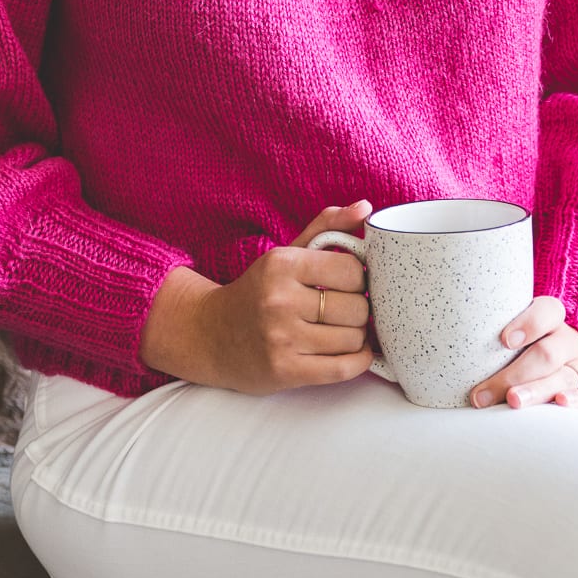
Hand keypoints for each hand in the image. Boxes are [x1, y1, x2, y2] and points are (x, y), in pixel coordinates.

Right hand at [193, 200, 375, 395]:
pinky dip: (359, 361)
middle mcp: (279, 300)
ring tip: (342, 330)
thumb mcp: (286, 254)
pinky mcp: (284, 371)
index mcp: (281, 264)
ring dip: (357, 336)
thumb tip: (366, 207)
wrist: (211, 335)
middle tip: (346, 310)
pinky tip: (355, 352)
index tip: (349, 284)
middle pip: (356, 307)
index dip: (359, 278)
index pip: (352, 270)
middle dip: (360, 309)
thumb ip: (327, 227)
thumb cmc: (259, 291)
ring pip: (354, 338)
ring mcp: (281, 338)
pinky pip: (343, 368)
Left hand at [467, 295, 577, 412]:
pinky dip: (577, 403)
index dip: (527, 323)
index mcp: (551, 322)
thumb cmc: (533, 352)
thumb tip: (437, 356)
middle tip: (484, 393)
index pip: (546, 312)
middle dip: (515, 373)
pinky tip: (561, 405)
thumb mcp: (518, 338)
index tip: (504, 341)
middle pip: (546, 353)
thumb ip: (489, 340)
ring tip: (512, 402)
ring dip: (535, 391)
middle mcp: (568, 343)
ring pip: (562, 378)